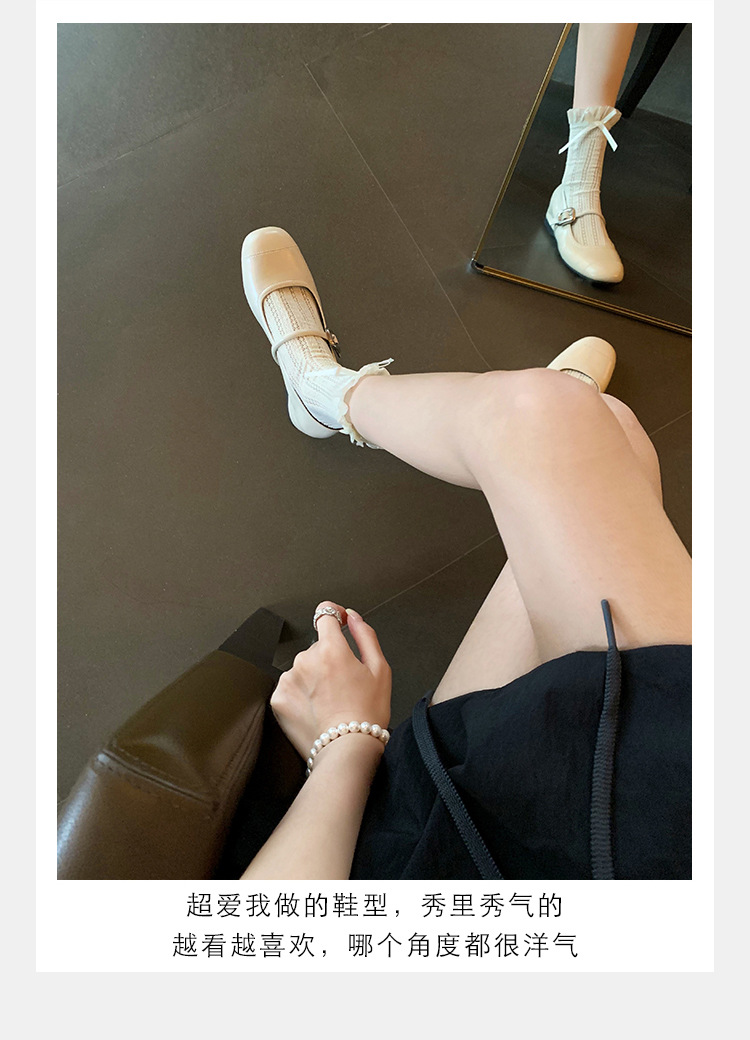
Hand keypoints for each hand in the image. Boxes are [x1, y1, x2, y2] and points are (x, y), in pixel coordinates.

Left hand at [270, 601, 391, 760]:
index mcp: (331, 649)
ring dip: (313, 677)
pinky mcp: (278, 698)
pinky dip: (301, 694)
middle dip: (328, 659)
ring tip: (329, 701)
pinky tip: (316, 709)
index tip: (339, 623)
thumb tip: (353, 617)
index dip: (334, 616)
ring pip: (302, 668)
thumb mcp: (380, 669)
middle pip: (316, 647)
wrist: (346, 749)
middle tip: (343, 684)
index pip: (324, 615)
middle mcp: (305, 659)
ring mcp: (289, 679)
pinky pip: (290, 686)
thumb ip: (365, 636)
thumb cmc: (367, 712)